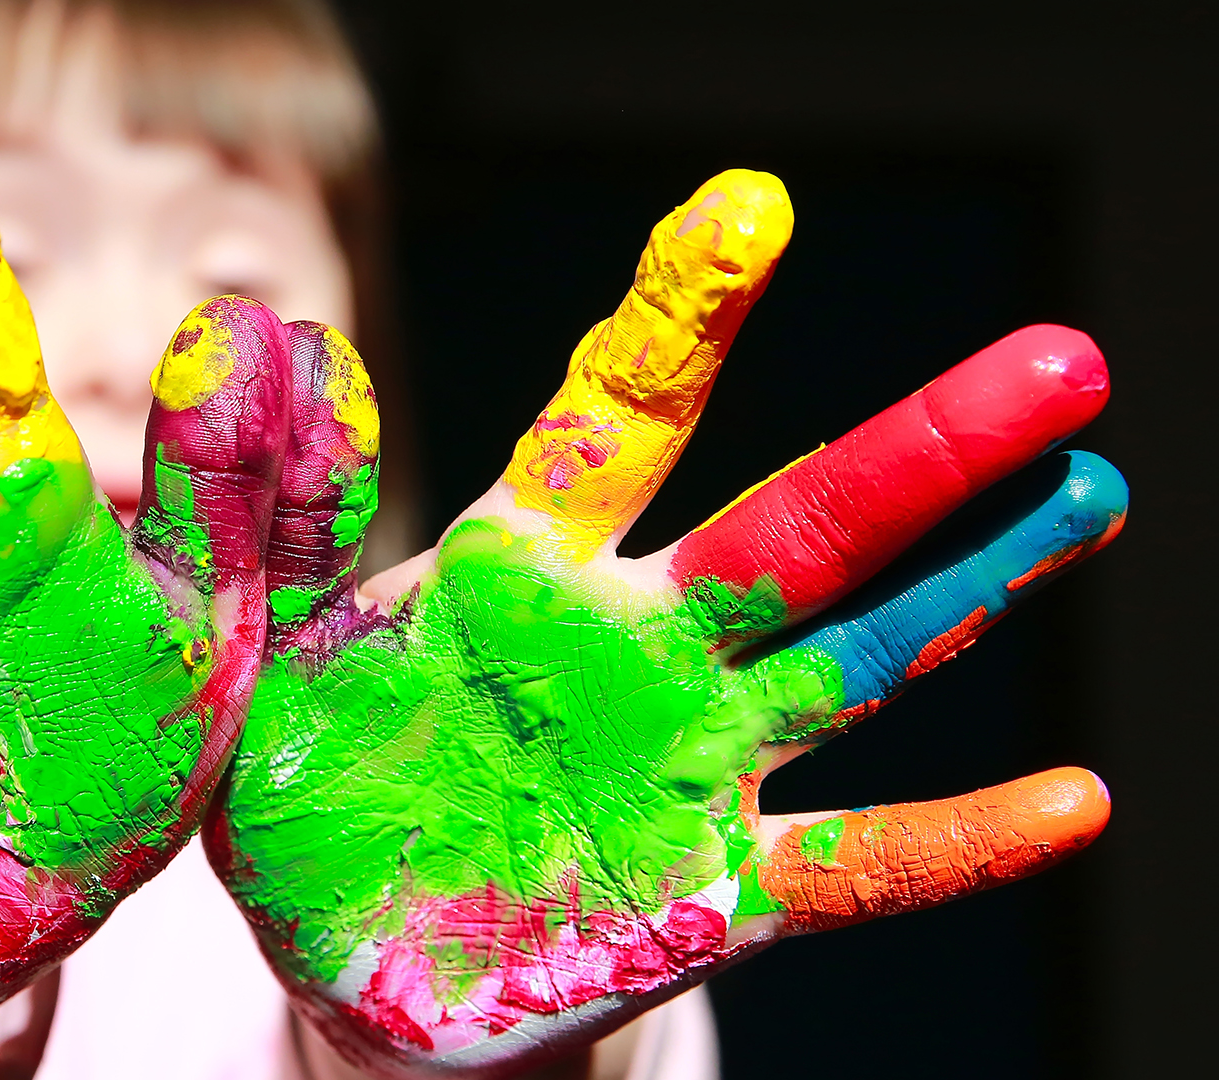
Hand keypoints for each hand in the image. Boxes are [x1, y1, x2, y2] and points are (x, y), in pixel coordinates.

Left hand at [206, 170, 1122, 1077]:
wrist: (346, 960)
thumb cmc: (310, 784)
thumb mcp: (257, 644)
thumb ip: (267, 513)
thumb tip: (262, 340)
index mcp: (524, 568)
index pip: (619, 416)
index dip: (681, 319)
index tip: (747, 210)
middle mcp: (637, 646)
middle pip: (793, 527)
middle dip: (916, 449)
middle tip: (1055, 363)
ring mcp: (690, 761)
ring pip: (857, 660)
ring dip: (973, 591)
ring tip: (1088, 497)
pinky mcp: (709, 891)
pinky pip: (855, 865)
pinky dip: (959, 842)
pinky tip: (1070, 803)